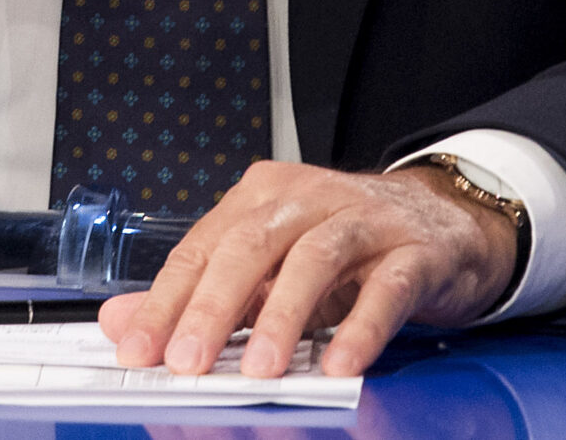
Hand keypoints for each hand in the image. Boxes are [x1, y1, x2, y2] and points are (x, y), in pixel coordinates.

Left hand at [97, 161, 518, 380]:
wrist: (444, 222)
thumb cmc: (347, 247)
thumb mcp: (269, 267)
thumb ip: (199, 293)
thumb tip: (121, 322)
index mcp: (264, 197)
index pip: (203, 247)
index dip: (166, 300)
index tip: (138, 348)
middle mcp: (310, 198)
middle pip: (251, 245)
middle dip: (213, 306)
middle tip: (189, 360)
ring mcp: (365, 220)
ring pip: (314, 259)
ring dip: (282, 316)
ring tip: (260, 369)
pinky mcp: (416, 250)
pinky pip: (387, 286)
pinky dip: (361, 325)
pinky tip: (340, 362)